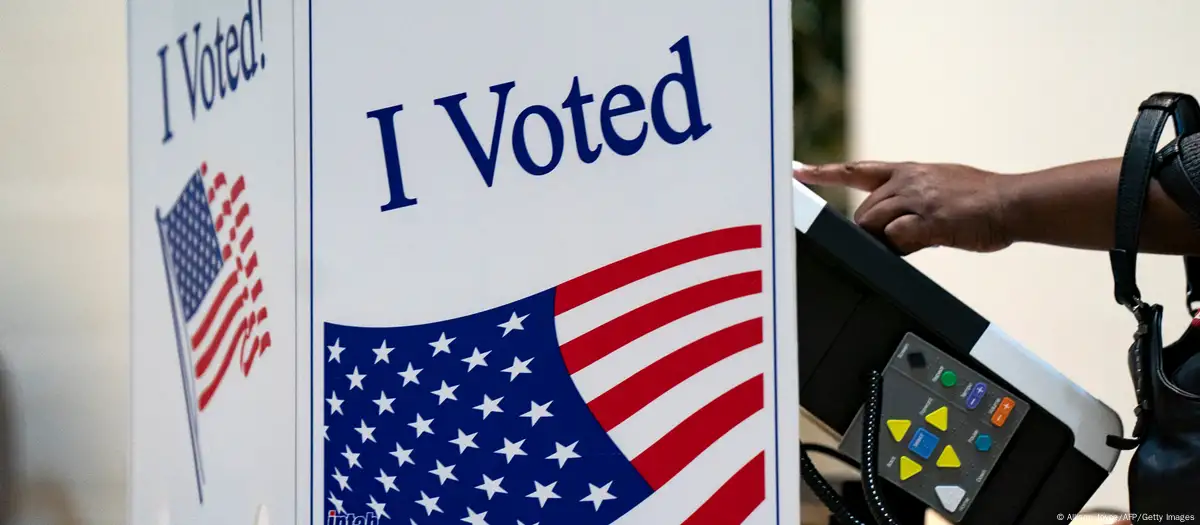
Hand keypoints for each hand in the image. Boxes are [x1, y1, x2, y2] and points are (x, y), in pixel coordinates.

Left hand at [794, 161, 1013, 253]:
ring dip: (886, 241)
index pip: (857, 169)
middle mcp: (907, 180)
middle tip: (904, 237)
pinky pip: (895, 239)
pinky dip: (902, 247)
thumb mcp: (939, 187)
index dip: (824, 172)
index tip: (796, 171)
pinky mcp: (928, 220)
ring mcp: (916, 199)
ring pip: (873, 225)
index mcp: (907, 171)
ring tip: (922, 237)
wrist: (1012, 203)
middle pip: (863, 212)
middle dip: (872, 232)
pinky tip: (927, 241)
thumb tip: (892, 224)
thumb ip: (910, 199)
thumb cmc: (980, 202)